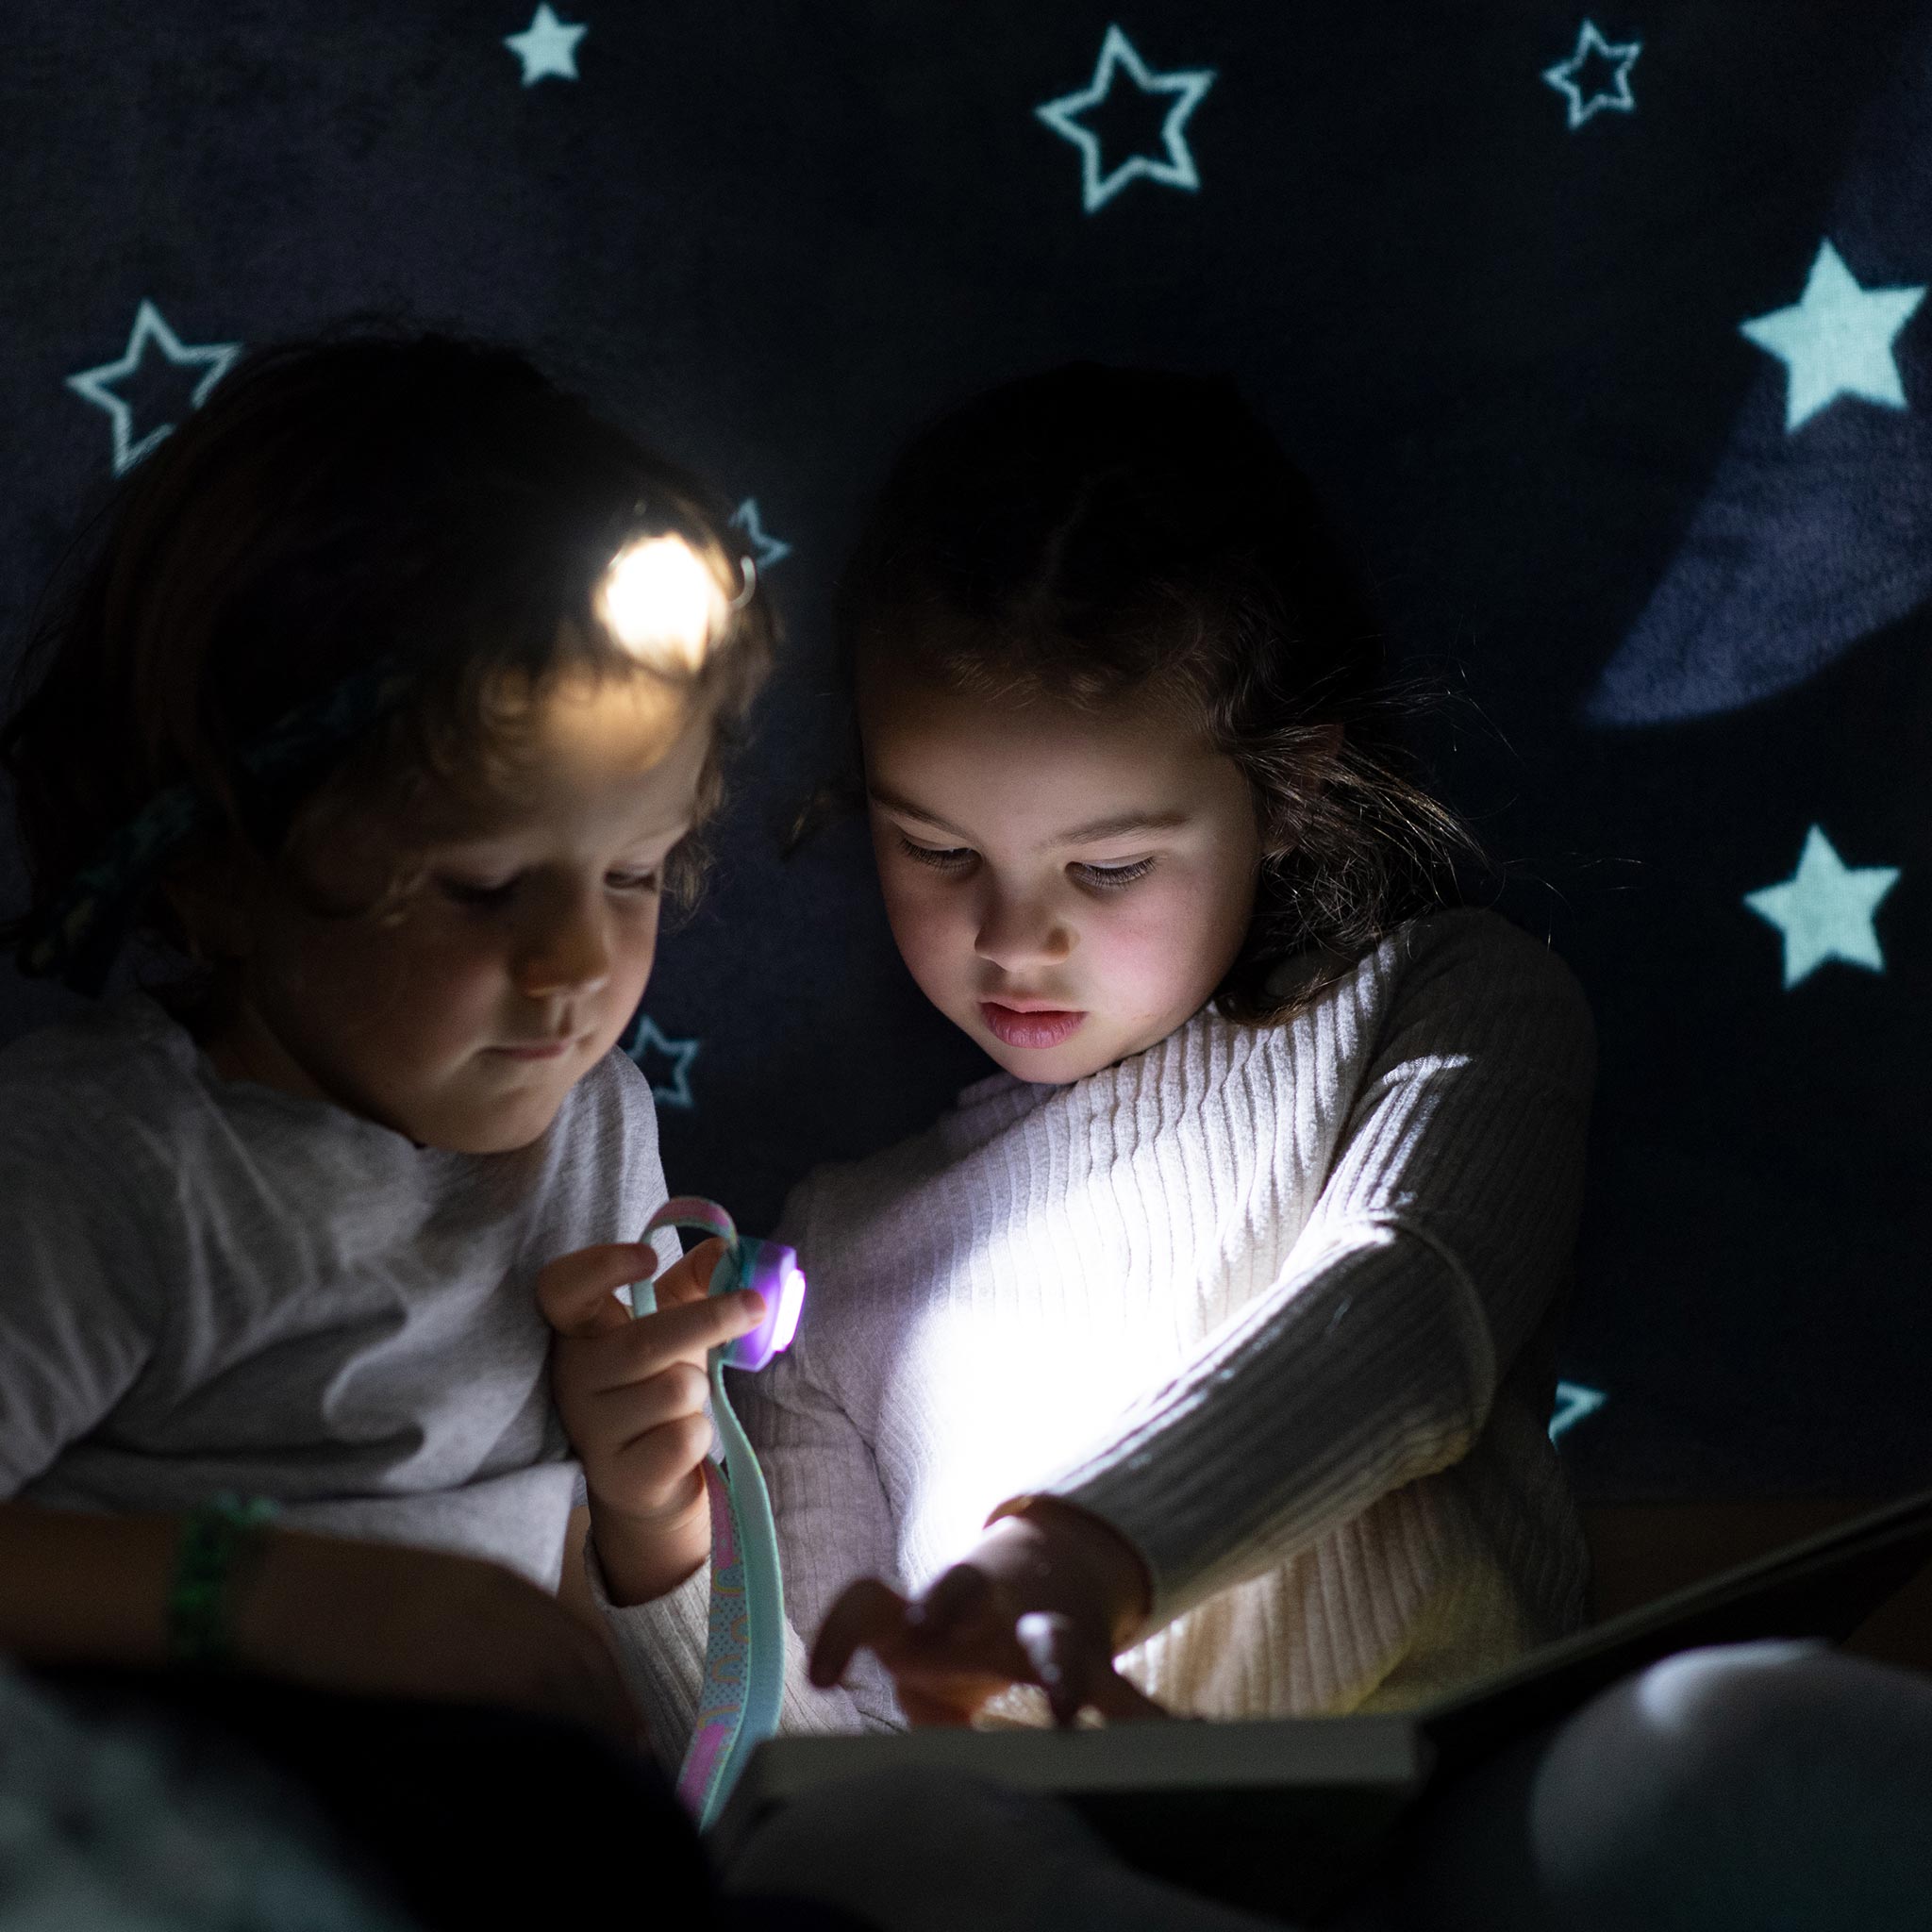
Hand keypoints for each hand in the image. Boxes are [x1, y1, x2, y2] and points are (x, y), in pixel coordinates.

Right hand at [233, 1528, 643, 1744]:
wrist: (270, 1590)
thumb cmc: (330, 1596)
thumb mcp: (421, 1597)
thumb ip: (469, 1628)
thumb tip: (501, 1682)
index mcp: (494, 1580)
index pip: (577, 1636)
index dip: (608, 1683)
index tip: (629, 1722)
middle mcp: (503, 1599)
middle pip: (584, 1661)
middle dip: (616, 1709)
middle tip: (640, 1757)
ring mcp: (484, 1629)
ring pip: (569, 1683)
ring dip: (600, 1725)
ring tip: (620, 1771)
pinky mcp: (460, 1663)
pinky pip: (533, 1702)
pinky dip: (564, 1731)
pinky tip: (575, 1764)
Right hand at [538, 1236, 767, 1604]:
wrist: (649, 1478)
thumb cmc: (660, 1381)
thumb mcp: (673, 1320)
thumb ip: (698, 1278)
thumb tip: (727, 1250)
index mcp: (580, 1330)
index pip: (561, 1288)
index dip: (599, 1267)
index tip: (650, 1257)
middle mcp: (572, 1377)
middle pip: (644, 1342)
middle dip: (711, 1320)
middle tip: (756, 1304)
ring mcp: (590, 1430)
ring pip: (675, 1390)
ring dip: (699, 1389)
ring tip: (683, 1402)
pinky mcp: (618, 1476)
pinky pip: (684, 1438)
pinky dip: (699, 1433)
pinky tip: (679, 1441)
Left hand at [810, 1498, 1167, 1727]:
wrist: (1050, 1561)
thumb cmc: (961, 1629)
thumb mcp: (923, 1654)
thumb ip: (910, 1697)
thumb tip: (912, 1768)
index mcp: (925, 1605)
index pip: (873, 1599)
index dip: (844, 1629)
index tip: (823, 1672)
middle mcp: (983, 1601)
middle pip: (960, 1588)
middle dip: (945, 1602)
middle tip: (925, 1628)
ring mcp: (1040, 1623)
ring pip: (1050, 1638)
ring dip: (1055, 1671)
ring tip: (1064, 1711)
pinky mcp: (1093, 1658)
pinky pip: (1125, 1694)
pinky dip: (1150, 1721)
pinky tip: (1190, 1735)